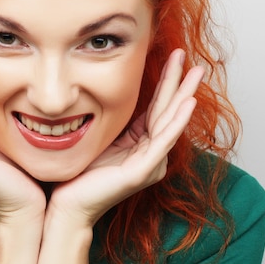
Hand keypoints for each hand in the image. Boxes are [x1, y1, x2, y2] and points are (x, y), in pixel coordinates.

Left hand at [48, 50, 203, 226]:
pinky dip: (176, 121)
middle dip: (181, 83)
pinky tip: (188, 103)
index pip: (158, 108)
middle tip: (195, 60)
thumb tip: (106, 92)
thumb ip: (112, 121)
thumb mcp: (99, 139)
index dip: (167, 83)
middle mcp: (150, 154)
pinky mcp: (142, 171)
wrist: (67, 206)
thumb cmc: (79, 176)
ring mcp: (149, 163)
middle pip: (169, 111)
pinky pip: (163, 141)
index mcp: (140, 145)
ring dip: (185, 95)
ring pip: (170, 122)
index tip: (175, 57)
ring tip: (197, 73)